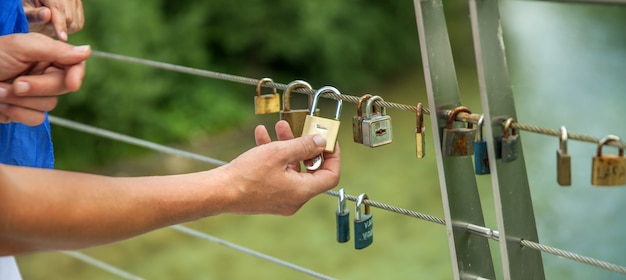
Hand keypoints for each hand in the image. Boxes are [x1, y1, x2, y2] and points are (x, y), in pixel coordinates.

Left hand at [0, 33, 90, 124]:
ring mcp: (35, 95)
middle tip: (17, 83)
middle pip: (62, 87)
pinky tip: (2, 105)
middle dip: (38, 87)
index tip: (72, 83)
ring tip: (0, 91)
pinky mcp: (24, 112)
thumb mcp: (23, 47)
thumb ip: (56, 51)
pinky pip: (36, 119)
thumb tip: (87, 52)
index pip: (74, 66)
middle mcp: (44, 75)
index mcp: (46, 56)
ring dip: (21, 100)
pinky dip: (17, 113)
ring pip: (49, 105)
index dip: (76, 75)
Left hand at [23, 0, 84, 40]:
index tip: (62, 38)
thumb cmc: (27, 10)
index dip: (60, 23)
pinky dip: (68, 28)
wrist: (37, 9)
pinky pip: (78, 25)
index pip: (58, 7)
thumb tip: (47, 14)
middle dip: (56, 26)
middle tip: (43, 23)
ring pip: (75, 23)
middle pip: (68, 17)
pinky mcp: (79, 8)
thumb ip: (33, 14)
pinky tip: (59, 23)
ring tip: (50, 22)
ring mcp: (74, 0)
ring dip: (63, 28)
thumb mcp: (24, 12)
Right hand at [222, 120, 340, 214]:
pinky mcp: (267, 196)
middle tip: (302, 129)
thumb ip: (304, 145)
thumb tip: (321, 141)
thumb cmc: (247, 175)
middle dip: (305, 146)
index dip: (333, 156)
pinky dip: (273, 156)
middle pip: (310, 170)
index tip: (328, 140)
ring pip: (291, 169)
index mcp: (302, 191)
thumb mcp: (279, 153)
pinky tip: (262, 136)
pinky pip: (277, 174)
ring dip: (287, 146)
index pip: (330, 175)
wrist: (219, 192)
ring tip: (279, 126)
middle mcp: (295, 199)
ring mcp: (281, 199)